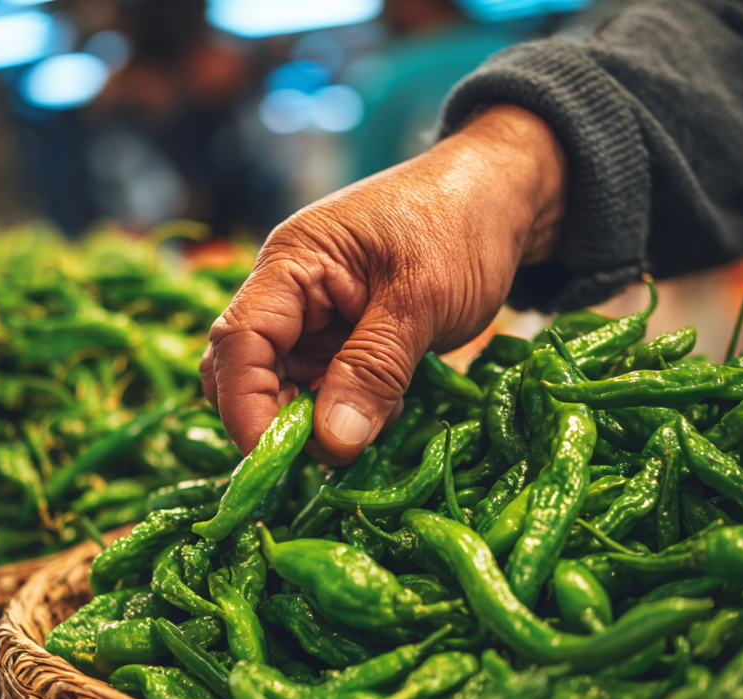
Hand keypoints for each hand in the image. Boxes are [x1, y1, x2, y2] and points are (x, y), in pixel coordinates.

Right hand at [201, 105, 566, 461]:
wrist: (504, 193)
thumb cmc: (462, 223)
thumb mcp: (423, 299)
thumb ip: (374, 369)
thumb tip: (331, 444)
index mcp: (291, 263)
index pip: (239, 344)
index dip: (246, 407)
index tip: (273, 460)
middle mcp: (289, 293)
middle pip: (246, 372)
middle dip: (279, 421)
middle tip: (337, 449)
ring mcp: (314, 319)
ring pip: (286, 390)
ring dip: (320, 422)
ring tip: (382, 416)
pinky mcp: (342, 341)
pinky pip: (325, 391)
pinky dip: (349, 412)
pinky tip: (392, 406)